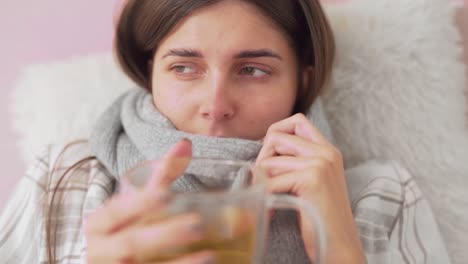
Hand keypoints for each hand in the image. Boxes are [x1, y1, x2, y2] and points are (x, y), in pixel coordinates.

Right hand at [84, 140, 216, 263]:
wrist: (103, 260)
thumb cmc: (123, 226)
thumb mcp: (134, 202)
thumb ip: (159, 176)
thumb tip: (186, 144)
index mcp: (98, 224)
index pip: (115, 212)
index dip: (139, 204)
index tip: (166, 195)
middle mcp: (100, 250)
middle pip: (131, 244)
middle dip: (163, 235)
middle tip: (197, 225)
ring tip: (209, 256)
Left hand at [256, 114, 365, 263]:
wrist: (340, 246)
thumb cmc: (322, 218)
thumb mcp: (313, 182)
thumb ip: (296, 161)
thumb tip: (263, 149)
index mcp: (328, 150)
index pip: (297, 121)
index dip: (276, 133)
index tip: (271, 157)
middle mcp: (326, 152)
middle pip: (276, 136)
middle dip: (262, 159)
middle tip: (263, 181)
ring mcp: (320, 164)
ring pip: (269, 160)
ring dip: (261, 181)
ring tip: (267, 198)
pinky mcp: (312, 179)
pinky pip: (270, 181)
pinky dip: (264, 198)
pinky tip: (270, 211)